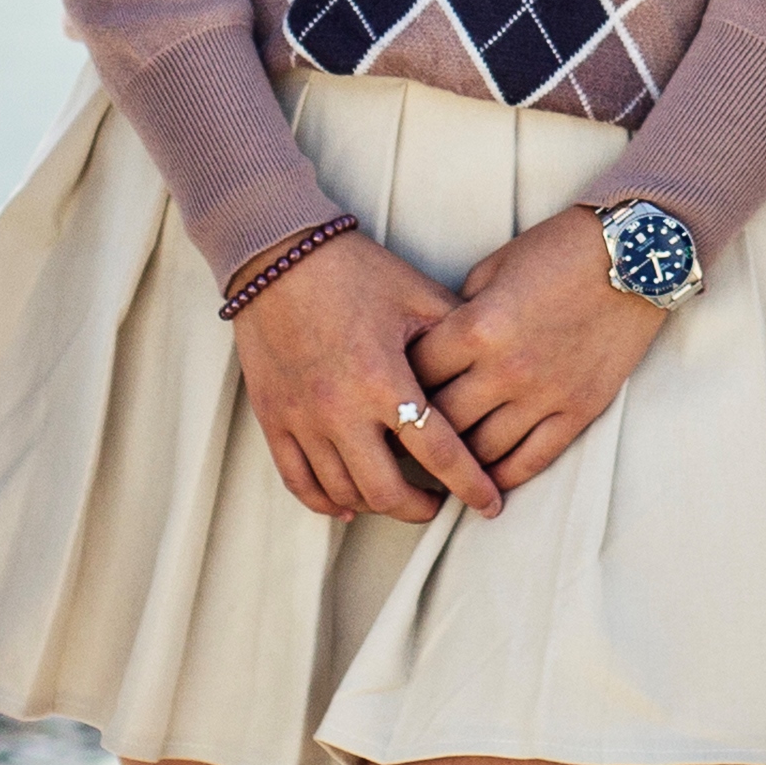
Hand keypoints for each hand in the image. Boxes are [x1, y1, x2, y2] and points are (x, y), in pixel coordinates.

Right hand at [231, 232, 494, 523]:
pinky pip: (299, 482)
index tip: (489, 503)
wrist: (277, 256)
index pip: (439, 451)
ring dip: (378, 505)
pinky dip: (326, 501)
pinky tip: (348, 503)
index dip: (470, 484)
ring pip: (343, 492)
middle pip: (387, 491)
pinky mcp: (273, 419)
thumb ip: (456, 338)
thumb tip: (492, 369)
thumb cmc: (354, 271)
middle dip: (421, 508)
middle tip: (441, 502)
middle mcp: (341, 409)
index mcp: (385, 379)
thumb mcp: (417, 295)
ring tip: (400, 496)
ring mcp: (302, 419)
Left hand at [407, 209, 675, 495]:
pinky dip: (504, 477)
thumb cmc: (559, 251)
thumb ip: (459, 315)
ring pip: (482, 452)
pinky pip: (532, 459)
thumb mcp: (493, 269)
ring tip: (441, 467)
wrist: (635, 255)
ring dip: (458, 463)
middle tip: (405, 442)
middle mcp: (506, 369)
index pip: (416, 376)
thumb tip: (436, 355)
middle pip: (442, 423)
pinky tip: (486, 480)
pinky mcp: (579, 410)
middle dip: (419, 433)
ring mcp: (545, 394)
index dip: (398, 386)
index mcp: (477, 327)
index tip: (390, 395)